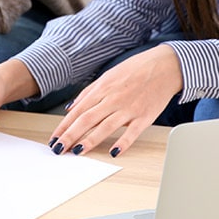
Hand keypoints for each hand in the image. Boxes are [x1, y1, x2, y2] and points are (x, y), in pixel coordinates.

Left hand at [47, 44, 182, 157]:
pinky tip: (113, 152)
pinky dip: (123, 142)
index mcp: (102, 88)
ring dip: (90, 140)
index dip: (64, 126)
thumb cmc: (135, 70)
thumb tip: (70, 108)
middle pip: (87, 119)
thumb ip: (88, 92)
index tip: (54, 139)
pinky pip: (132, 132)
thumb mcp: (108, 76)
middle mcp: (113, 98)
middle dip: (70, 135)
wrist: (165, 66)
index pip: (78, 110)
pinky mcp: (145, 116)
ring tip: (77, 151)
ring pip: (105, 126)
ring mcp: (129, 108)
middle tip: (59, 149)